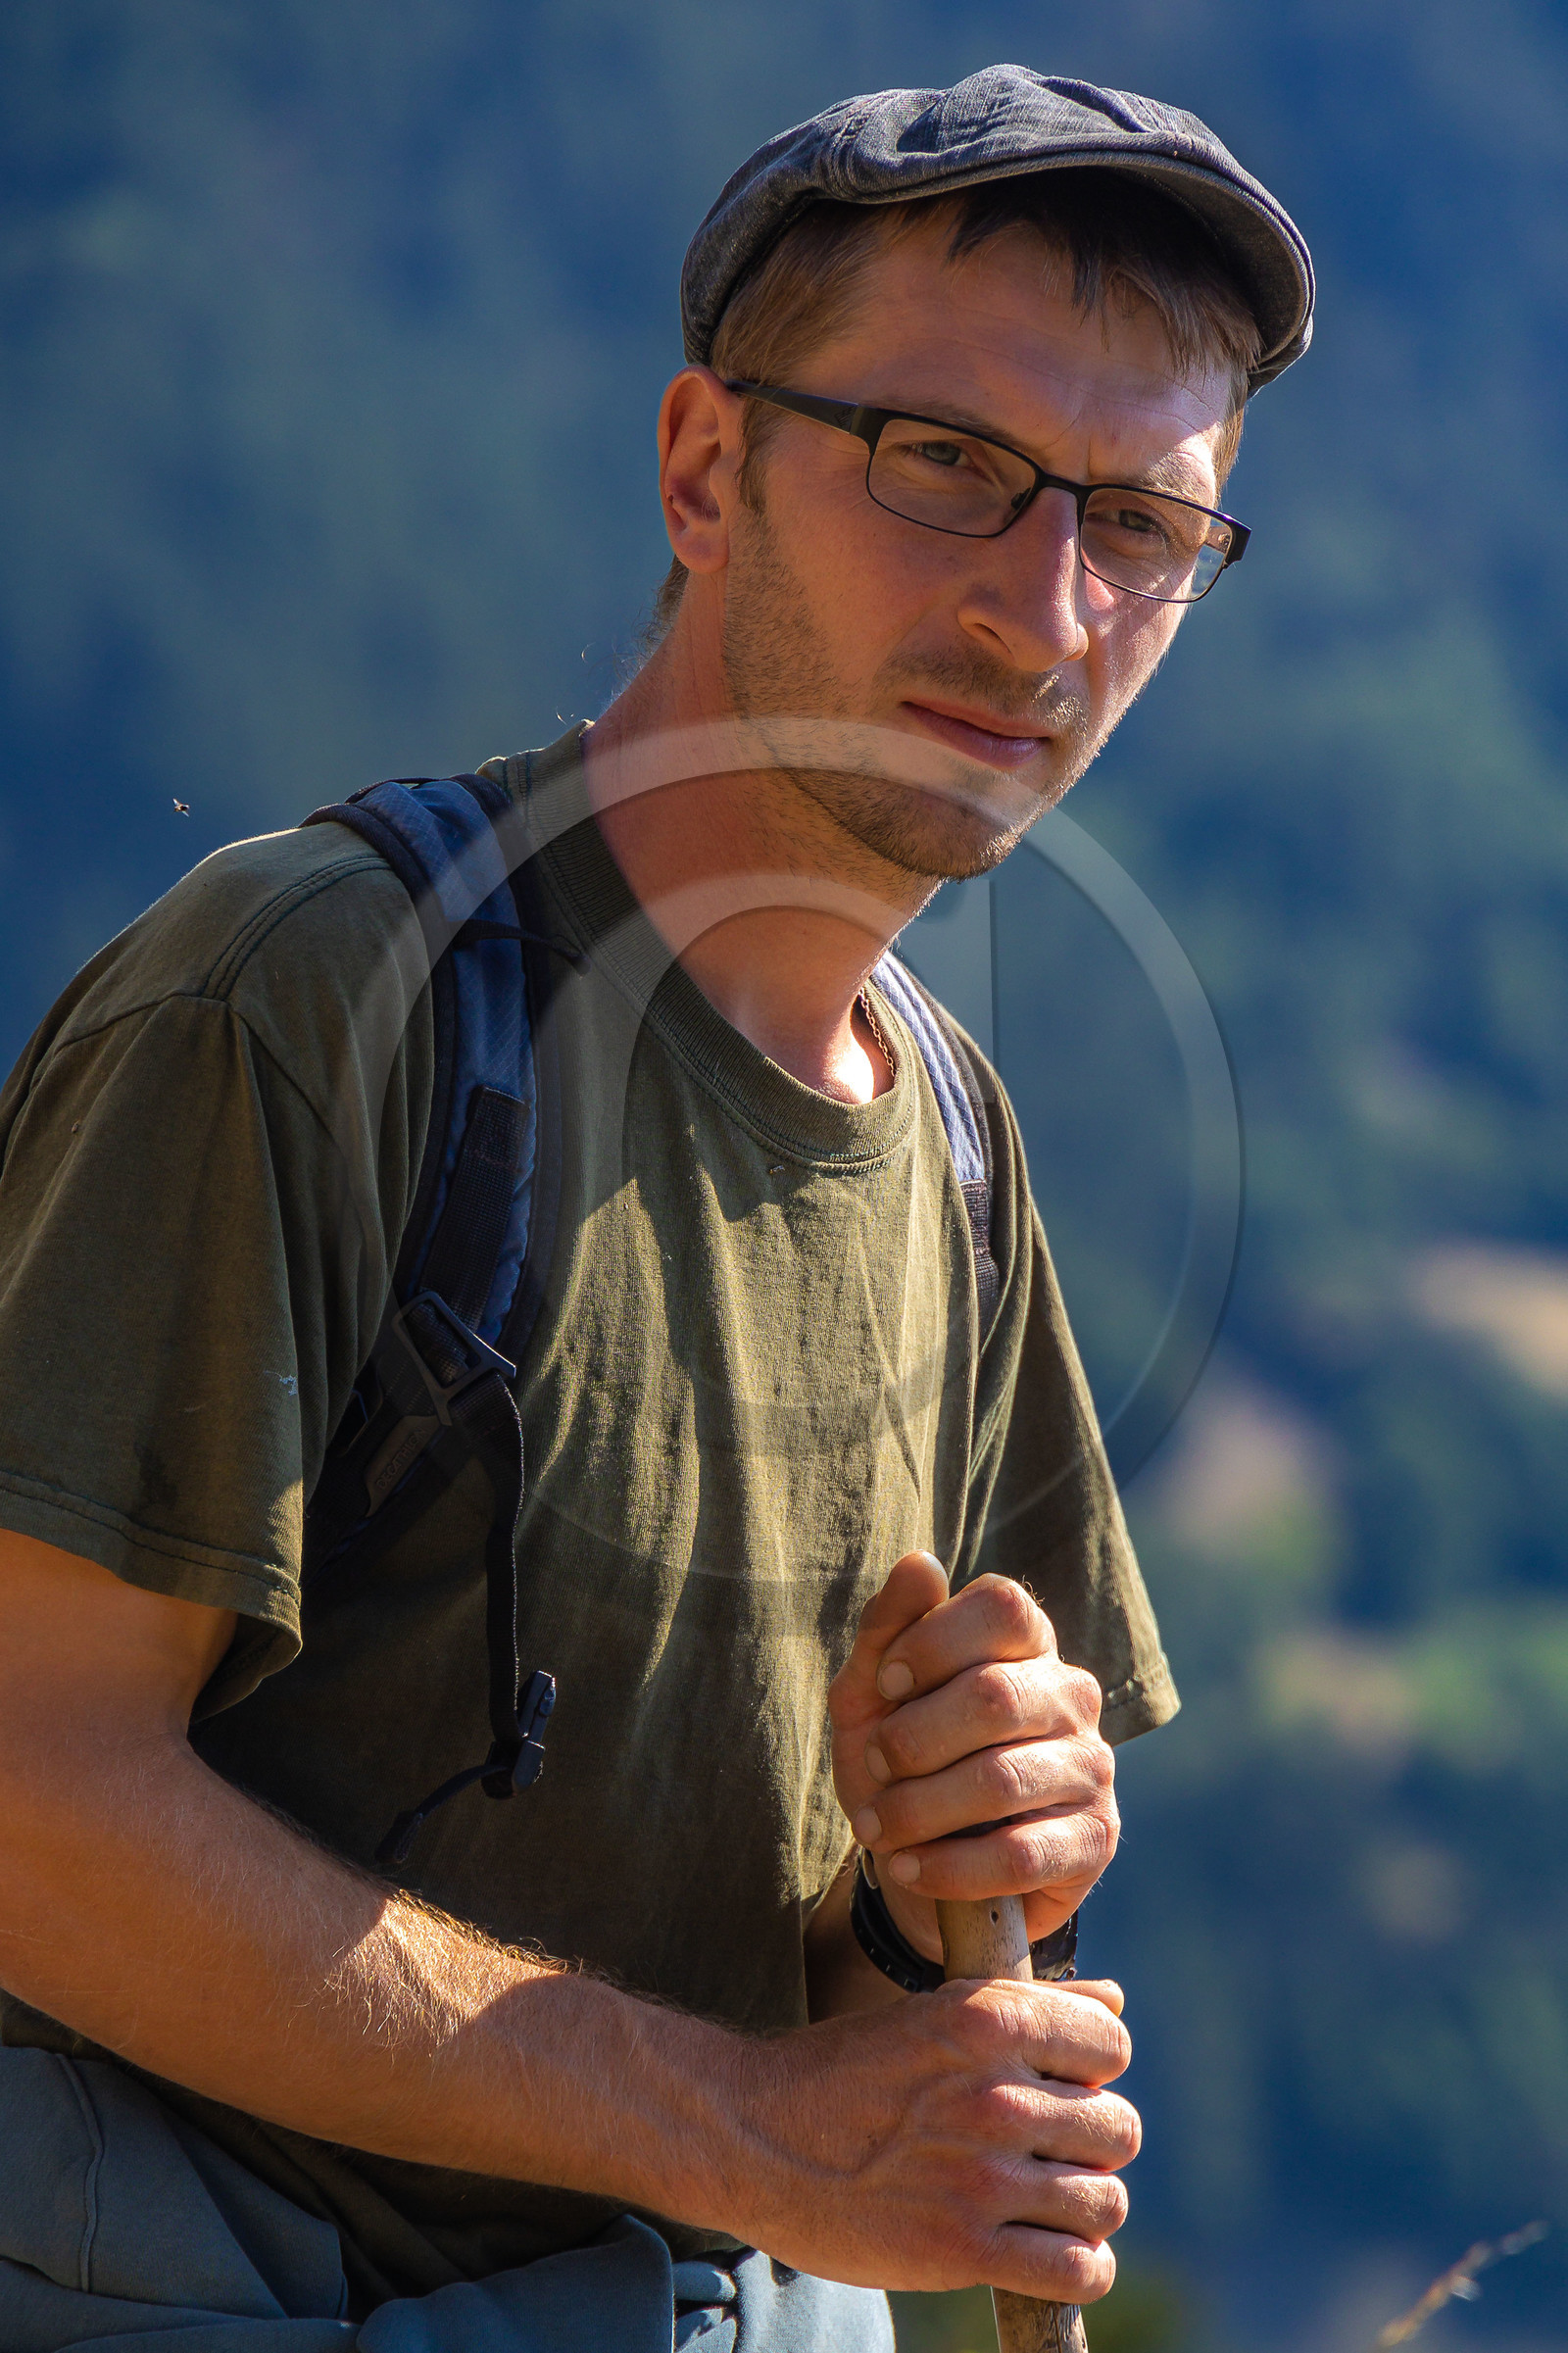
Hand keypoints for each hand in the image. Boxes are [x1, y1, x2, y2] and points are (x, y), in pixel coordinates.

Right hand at [734, 1973, 1137, 2297]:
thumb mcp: (932, 2013)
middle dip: (1090, 2144)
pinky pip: (1078, 2270)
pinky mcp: (963, 2250)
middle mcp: (995, 2094)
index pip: (1111, 2048)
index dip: (1091, 2070)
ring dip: (1084, 2209)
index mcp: (987, 2020)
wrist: (752, 2136)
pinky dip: (1076, 2269)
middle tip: (1046, 2154)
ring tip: (1043, 2205)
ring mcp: (981, 2177)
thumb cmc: (845, 2071)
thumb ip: (1029, 2006)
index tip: (1057, 2088)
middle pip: (1119, 2129)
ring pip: (1106, 2202)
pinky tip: (1044, 2253)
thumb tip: (1117, 2003)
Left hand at [828, 1554, 1117, 1957]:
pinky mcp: (1095, 1840)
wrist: (920, 1863)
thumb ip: (888, 1629)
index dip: (933, 1641)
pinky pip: (1019, 1855)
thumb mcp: (871, 1694)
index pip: (1003, 1607)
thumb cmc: (899, 1761)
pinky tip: (911, 1867)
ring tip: (879, 1828)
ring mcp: (1091, 1768)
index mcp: (1025, 1642)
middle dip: (912, 1739)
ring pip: (1001, 1780)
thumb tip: (920, 1562)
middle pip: (994, 1696)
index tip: (886, 1682)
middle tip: (877, 1766)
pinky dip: (948, 1867)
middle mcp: (1071, 1695)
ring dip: (918, 1811)